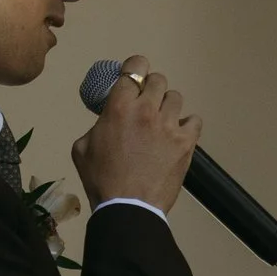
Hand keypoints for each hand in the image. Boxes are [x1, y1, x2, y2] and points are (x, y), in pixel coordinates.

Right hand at [74, 53, 199, 213]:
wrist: (128, 207)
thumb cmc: (101, 179)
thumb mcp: (82, 147)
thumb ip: (97, 125)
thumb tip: (107, 120)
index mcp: (119, 107)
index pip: (134, 68)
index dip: (135, 69)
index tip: (135, 76)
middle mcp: (146, 109)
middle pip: (158, 80)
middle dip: (151, 88)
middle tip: (146, 103)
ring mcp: (169, 125)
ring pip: (176, 97)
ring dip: (167, 106)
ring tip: (162, 122)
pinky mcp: (186, 142)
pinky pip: (194, 120)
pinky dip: (187, 124)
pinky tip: (178, 134)